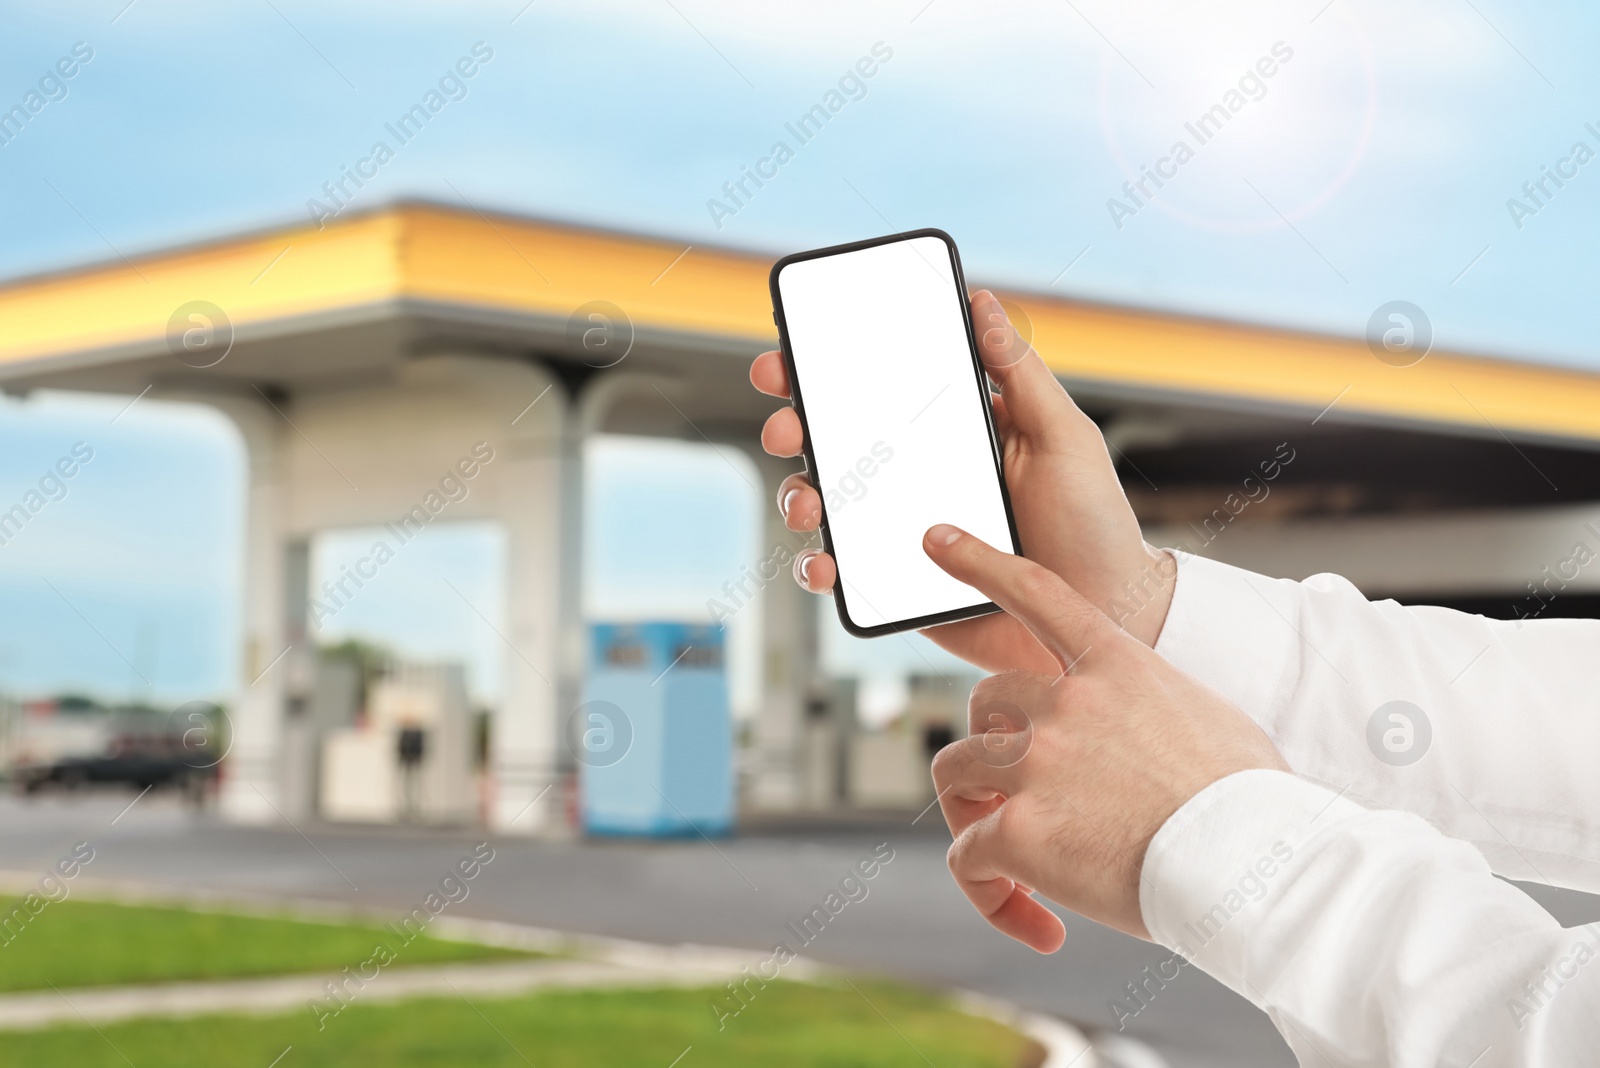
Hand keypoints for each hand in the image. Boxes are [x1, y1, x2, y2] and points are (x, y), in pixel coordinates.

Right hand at [751, 290, 1174, 673]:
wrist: (1106, 617)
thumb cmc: (1095, 525)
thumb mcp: (1064, 437)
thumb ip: (1021, 373)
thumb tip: (984, 304)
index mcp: (955, 433)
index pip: (880, 390)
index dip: (827, 370)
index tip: (791, 357)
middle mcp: (921, 477)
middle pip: (838, 443)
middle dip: (796, 427)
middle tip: (788, 428)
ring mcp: (904, 531)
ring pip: (828, 505)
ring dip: (799, 496)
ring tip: (811, 503)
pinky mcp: (899, 584)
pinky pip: (844, 571)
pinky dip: (818, 566)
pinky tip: (825, 564)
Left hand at [922, 522, 1285, 949]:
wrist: (1259, 865)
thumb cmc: (1252, 805)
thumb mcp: (1204, 720)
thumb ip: (1148, 708)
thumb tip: (1134, 737)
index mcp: (1117, 665)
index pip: (1035, 591)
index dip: (978, 561)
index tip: (933, 538)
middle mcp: (1066, 702)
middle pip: (982, 707)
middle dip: (989, 751)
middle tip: (1013, 805)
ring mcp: (1037, 762)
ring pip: (957, 773)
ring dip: (975, 818)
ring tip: (1016, 870)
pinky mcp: (1019, 830)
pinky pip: (969, 857)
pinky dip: (989, 891)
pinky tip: (1041, 923)